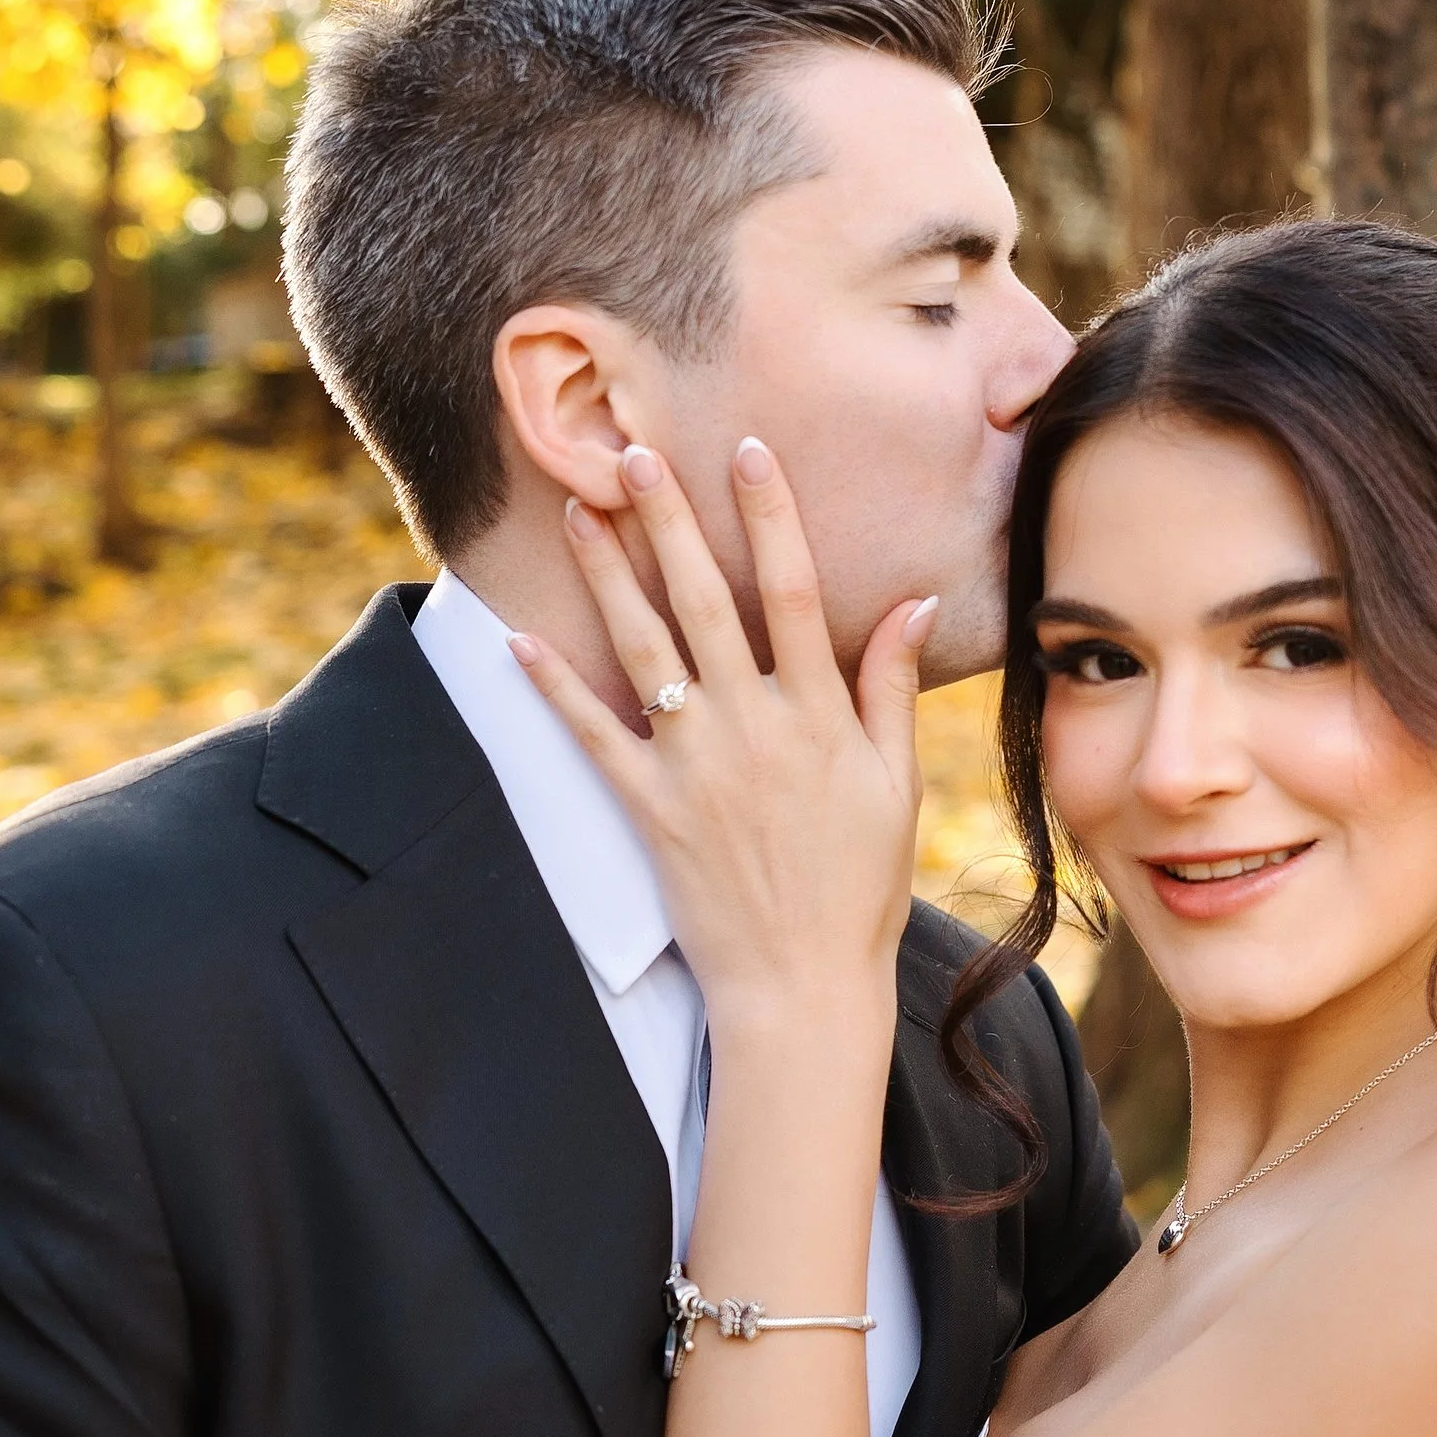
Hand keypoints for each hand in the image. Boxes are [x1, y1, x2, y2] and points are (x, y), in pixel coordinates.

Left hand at [514, 436, 934, 1033]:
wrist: (800, 986)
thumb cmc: (857, 888)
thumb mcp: (894, 785)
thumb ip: (893, 688)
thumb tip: (917, 602)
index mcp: (818, 716)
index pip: (794, 592)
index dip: (771, 516)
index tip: (747, 450)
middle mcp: (753, 727)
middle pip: (705, 602)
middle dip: (671, 520)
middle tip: (635, 452)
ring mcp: (695, 767)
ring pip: (643, 651)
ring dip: (609, 578)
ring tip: (580, 515)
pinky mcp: (649, 809)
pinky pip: (592, 737)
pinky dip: (553, 688)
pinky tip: (518, 638)